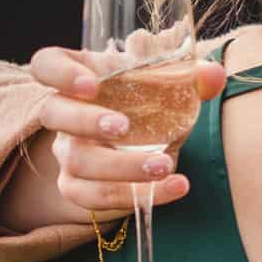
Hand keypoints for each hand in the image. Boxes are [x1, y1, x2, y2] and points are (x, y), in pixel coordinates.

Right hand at [27, 45, 224, 218]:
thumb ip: (190, 77)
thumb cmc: (145, 103)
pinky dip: (134, 195)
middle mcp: (63, 112)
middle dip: (87, 121)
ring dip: (121, 167)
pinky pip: (94, 197)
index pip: (47, 64)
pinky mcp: (77, 186)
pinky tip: (171, 188)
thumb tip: (214, 74)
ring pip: (77, 162)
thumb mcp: (165, 86)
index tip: (91, 84)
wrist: (139, 146)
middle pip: (54, 113)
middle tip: (125, 128)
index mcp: (79, 77)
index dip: (60, 72)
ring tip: (164, 165)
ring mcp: (67, 151)